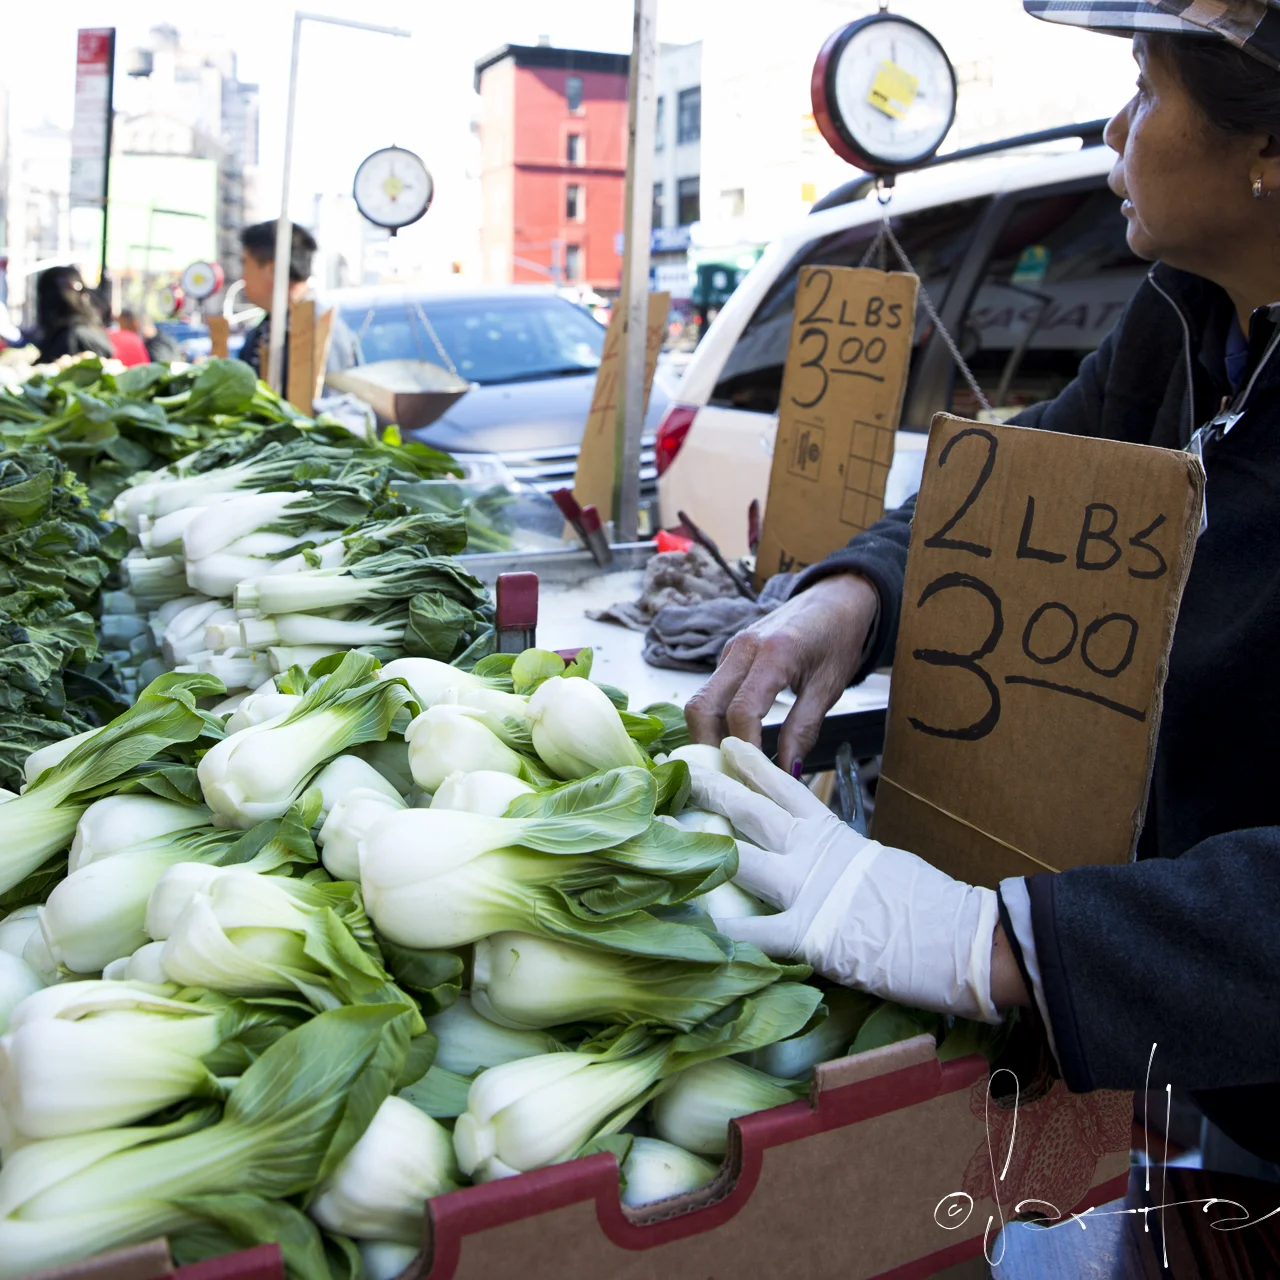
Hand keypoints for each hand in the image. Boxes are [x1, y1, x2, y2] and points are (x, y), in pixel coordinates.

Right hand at [684, 573, 877, 772]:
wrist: (834, 599)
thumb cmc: (838, 638)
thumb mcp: (829, 686)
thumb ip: (804, 729)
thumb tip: (786, 771)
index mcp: (774, 653)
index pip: (742, 711)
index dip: (745, 750)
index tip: (755, 779)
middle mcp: (742, 648)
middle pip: (702, 705)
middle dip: (708, 747)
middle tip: (727, 778)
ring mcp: (730, 650)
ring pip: (699, 700)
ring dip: (707, 736)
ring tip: (729, 765)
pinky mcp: (728, 656)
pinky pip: (710, 692)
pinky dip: (715, 721)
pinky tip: (732, 742)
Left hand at [689, 738, 1001, 1022]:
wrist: (963, 937)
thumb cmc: (930, 907)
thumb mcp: (876, 868)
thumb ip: (840, 862)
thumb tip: (821, 867)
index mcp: (834, 835)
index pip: (787, 790)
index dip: (753, 767)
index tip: (725, 746)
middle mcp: (815, 854)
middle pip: (754, 813)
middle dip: (714, 790)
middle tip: (680, 772)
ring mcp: (811, 890)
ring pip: (744, 860)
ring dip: (703, 848)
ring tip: (663, 833)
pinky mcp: (814, 933)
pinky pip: (760, 934)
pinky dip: (729, 934)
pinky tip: (697, 927)